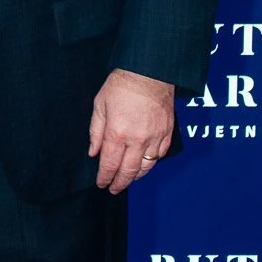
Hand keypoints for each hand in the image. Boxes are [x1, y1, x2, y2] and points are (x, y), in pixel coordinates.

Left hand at [88, 68, 174, 193]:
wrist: (150, 72)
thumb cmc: (121, 86)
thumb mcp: (100, 105)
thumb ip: (96, 132)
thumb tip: (93, 152)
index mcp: (117, 133)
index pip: (110, 164)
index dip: (105, 178)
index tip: (102, 184)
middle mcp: (138, 140)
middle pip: (129, 171)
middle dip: (120, 183)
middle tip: (114, 189)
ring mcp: (155, 138)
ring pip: (147, 167)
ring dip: (136, 176)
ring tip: (128, 180)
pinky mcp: (168, 133)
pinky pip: (160, 156)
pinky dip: (152, 163)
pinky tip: (145, 164)